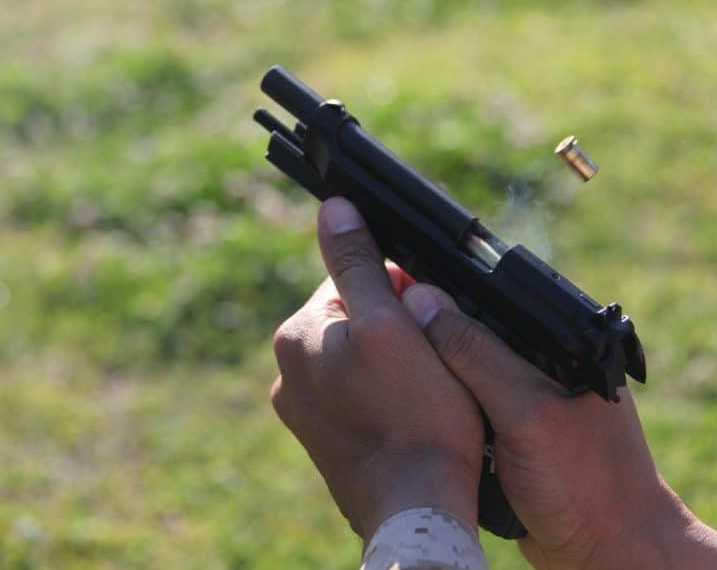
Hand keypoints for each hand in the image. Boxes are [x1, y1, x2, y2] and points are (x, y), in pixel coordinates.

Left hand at [269, 197, 482, 538]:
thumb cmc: (416, 417)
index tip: (424, 318)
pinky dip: (383, 397)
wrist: (417, 508)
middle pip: (355, 319)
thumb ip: (358, 263)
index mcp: (296, 335)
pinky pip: (357, 396)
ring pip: (359, 359)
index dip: (398, 290)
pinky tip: (407, 415)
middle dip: (394, 326)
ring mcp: (303, 411)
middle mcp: (288, 371)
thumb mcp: (391, 324)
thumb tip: (333, 208)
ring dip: (391, 362)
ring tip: (421, 392)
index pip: (351, 280)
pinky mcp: (324, 441)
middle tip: (428, 360)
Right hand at [401, 277, 716, 569]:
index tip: (398, 291)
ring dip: (435, 374)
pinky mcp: (511, 431)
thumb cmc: (586, 484)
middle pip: (474, 330)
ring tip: (394, 371)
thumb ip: (479, 357)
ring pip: (465, 369)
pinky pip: (466, 405)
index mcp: (564, 339)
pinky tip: (415, 410)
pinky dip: (443, 408)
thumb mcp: (527, 413)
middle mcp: (546, 361)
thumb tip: (423, 302)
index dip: (446, 292)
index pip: (494, 296)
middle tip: (389, 337)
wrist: (605, 555)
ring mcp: (528, 397)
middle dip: (432, 335)